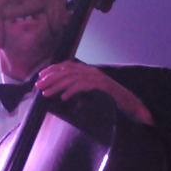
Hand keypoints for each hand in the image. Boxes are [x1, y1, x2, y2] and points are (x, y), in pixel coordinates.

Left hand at [36, 60, 152, 124]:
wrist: (131, 104)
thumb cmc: (110, 101)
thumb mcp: (91, 93)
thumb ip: (79, 90)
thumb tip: (62, 94)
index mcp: (89, 71)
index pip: (67, 66)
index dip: (52, 70)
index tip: (40, 77)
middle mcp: (92, 71)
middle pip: (67, 71)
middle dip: (51, 78)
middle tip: (39, 86)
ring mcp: (98, 78)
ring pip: (73, 78)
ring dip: (57, 86)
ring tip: (46, 94)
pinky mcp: (103, 86)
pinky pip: (84, 86)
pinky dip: (72, 91)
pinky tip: (63, 98)